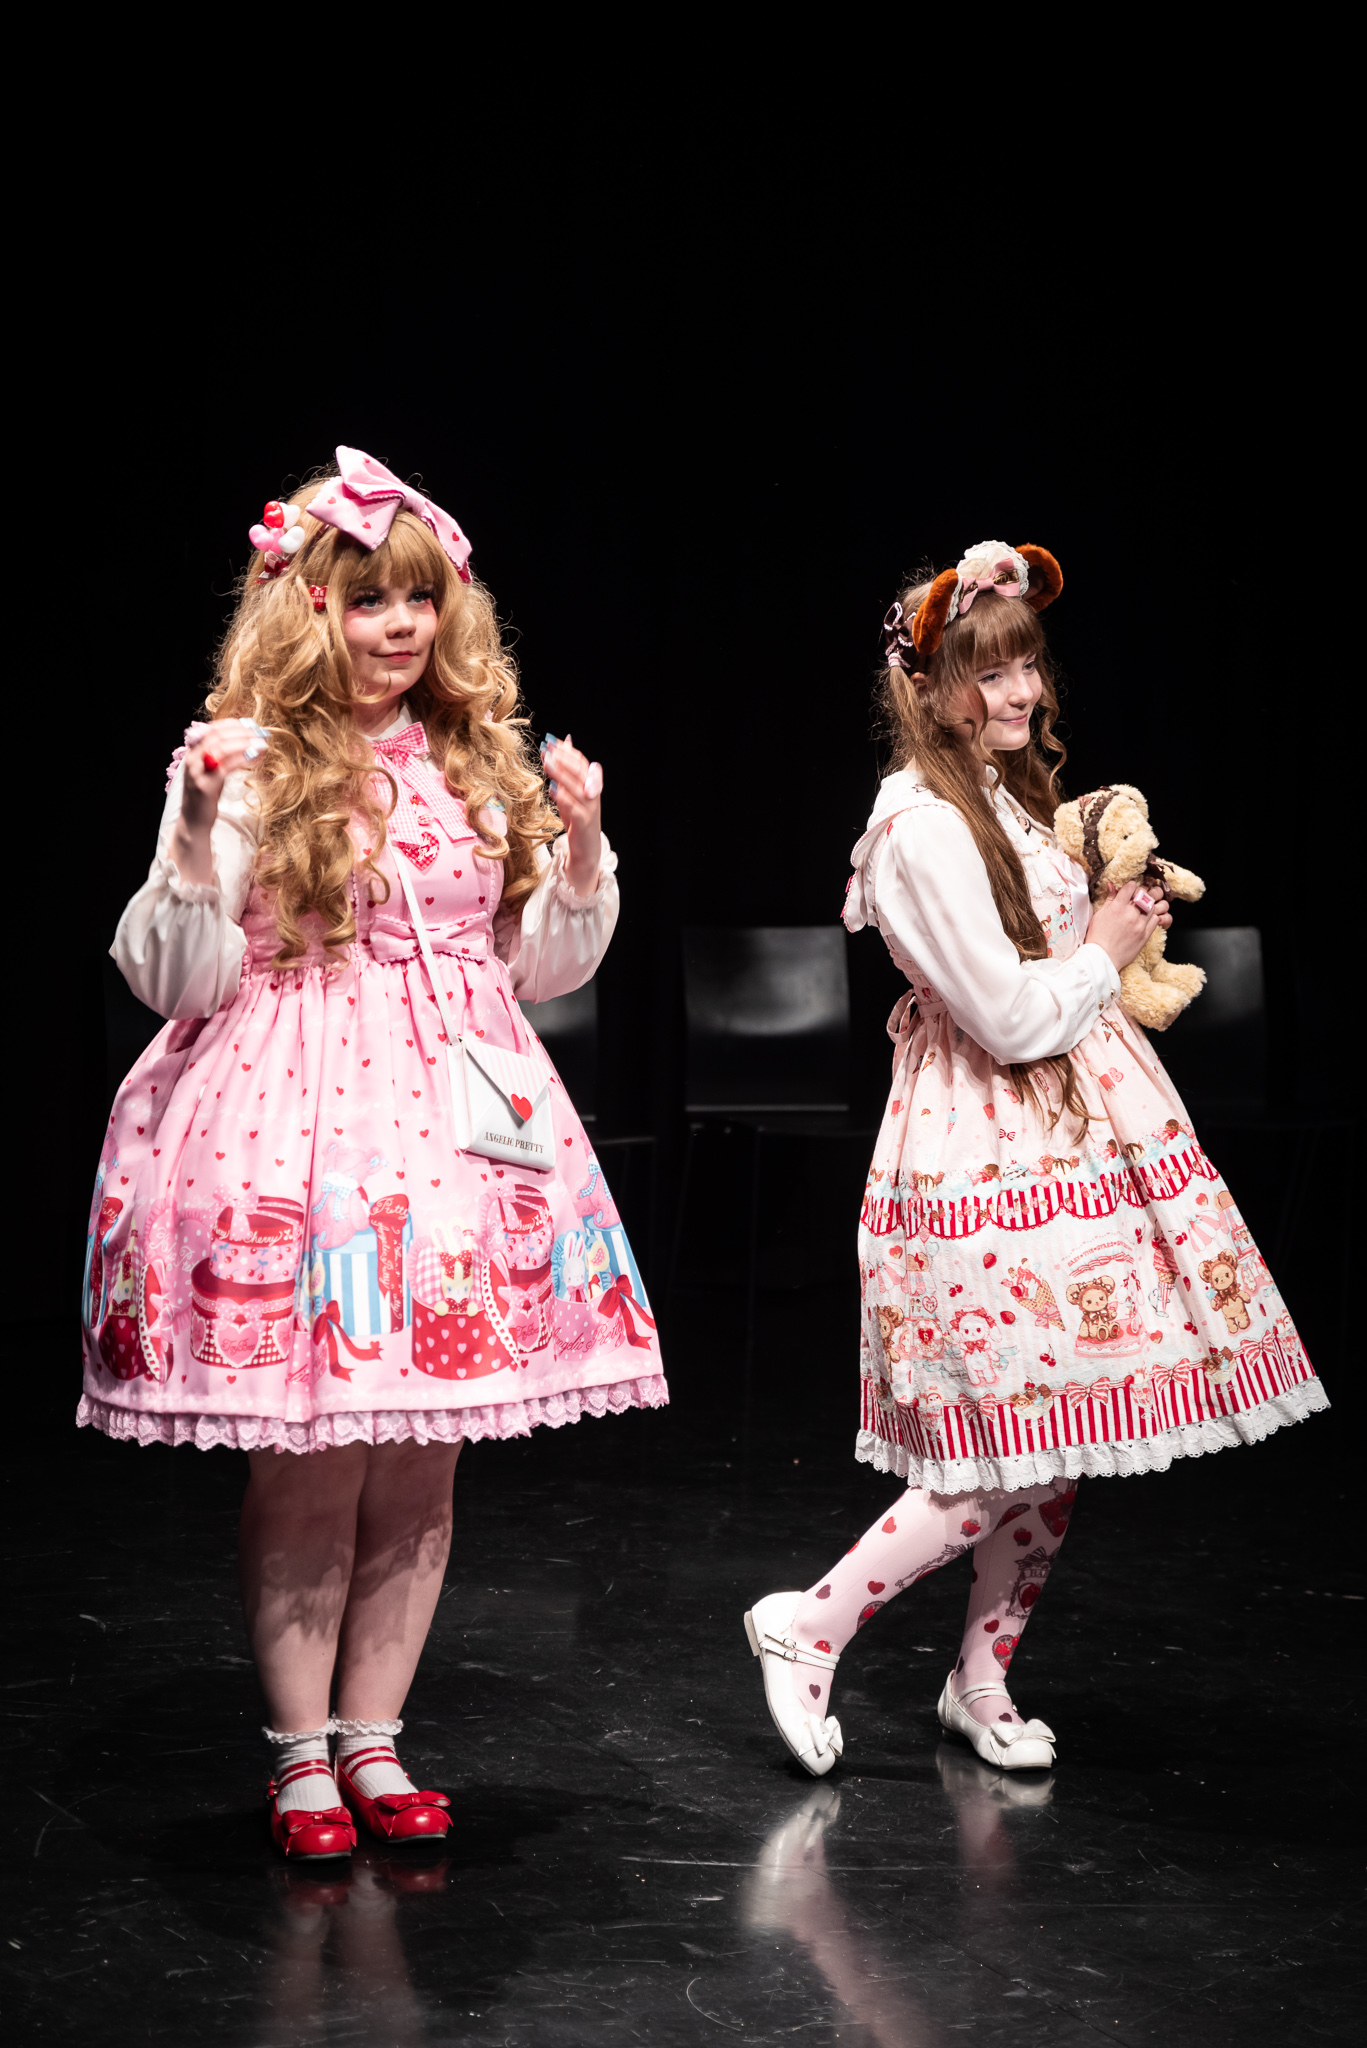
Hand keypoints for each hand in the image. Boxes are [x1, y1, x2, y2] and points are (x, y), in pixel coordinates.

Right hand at [171, 718, 265, 885]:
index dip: (231, 725)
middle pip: (217, 736)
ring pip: (221, 749)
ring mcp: (197, 773)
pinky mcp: (206, 786)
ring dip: (243, 743)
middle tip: (259, 733)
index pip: (211, 730)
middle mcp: (192, 760)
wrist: (194, 822)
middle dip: (240, 732)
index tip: (249, 725)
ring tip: (260, 744)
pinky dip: (242, 759)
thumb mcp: (211, 772)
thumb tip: (242, 742)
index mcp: (193, 754)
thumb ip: (220, 757)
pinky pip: (226, 767)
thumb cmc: (206, 796)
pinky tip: (255, 758)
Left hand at [542, 732, 602, 896]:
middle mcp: (593, 795)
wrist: (586, 850)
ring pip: (577, 788)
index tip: (553, 741)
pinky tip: (552, 789)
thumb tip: (566, 741)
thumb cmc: (577, 820)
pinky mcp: (584, 824)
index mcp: (591, 786)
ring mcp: (590, 809)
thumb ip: (569, 768)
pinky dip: (564, 797)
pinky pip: (574, 808)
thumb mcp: (572, 792)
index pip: (582, 763)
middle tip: (548, 748)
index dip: (569, 752)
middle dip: (564, 759)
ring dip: (562, 774)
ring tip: (548, 763)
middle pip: (580, 772)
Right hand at [1086, 880, 1169, 971]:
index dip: (1131, 885)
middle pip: (1144, 894)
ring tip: (1142, 907)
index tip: (1130, 888)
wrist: (1102, 957)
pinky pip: (1155, 920)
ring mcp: (1139, 924)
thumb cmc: (1097, 937)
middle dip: (1142, 892)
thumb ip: (1109, 899)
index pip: (1130, 887)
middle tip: (1138, 895)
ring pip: (1152, 906)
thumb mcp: (1099, 915)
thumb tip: (1112, 885)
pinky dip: (1152, 916)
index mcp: (1117, 907)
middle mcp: (1130, 914)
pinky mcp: (1145, 934)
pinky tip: (1145, 918)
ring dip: (1149, 904)